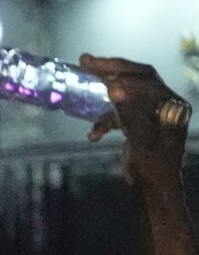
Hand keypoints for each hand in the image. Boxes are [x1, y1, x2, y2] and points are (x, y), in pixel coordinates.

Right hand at [81, 54, 189, 186]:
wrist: (154, 193)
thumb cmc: (153, 169)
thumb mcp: (140, 140)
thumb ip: (128, 112)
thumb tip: (115, 86)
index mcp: (170, 104)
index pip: (143, 77)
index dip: (118, 70)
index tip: (92, 65)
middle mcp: (164, 105)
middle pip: (135, 80)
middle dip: (110, 71)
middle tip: (85, 60)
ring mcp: (152, 116)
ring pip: (126, 96)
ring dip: (105, 100)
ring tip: (84, 92)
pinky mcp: (140, 127)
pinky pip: (121, 116)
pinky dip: (105, 122)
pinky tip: (93, 135)